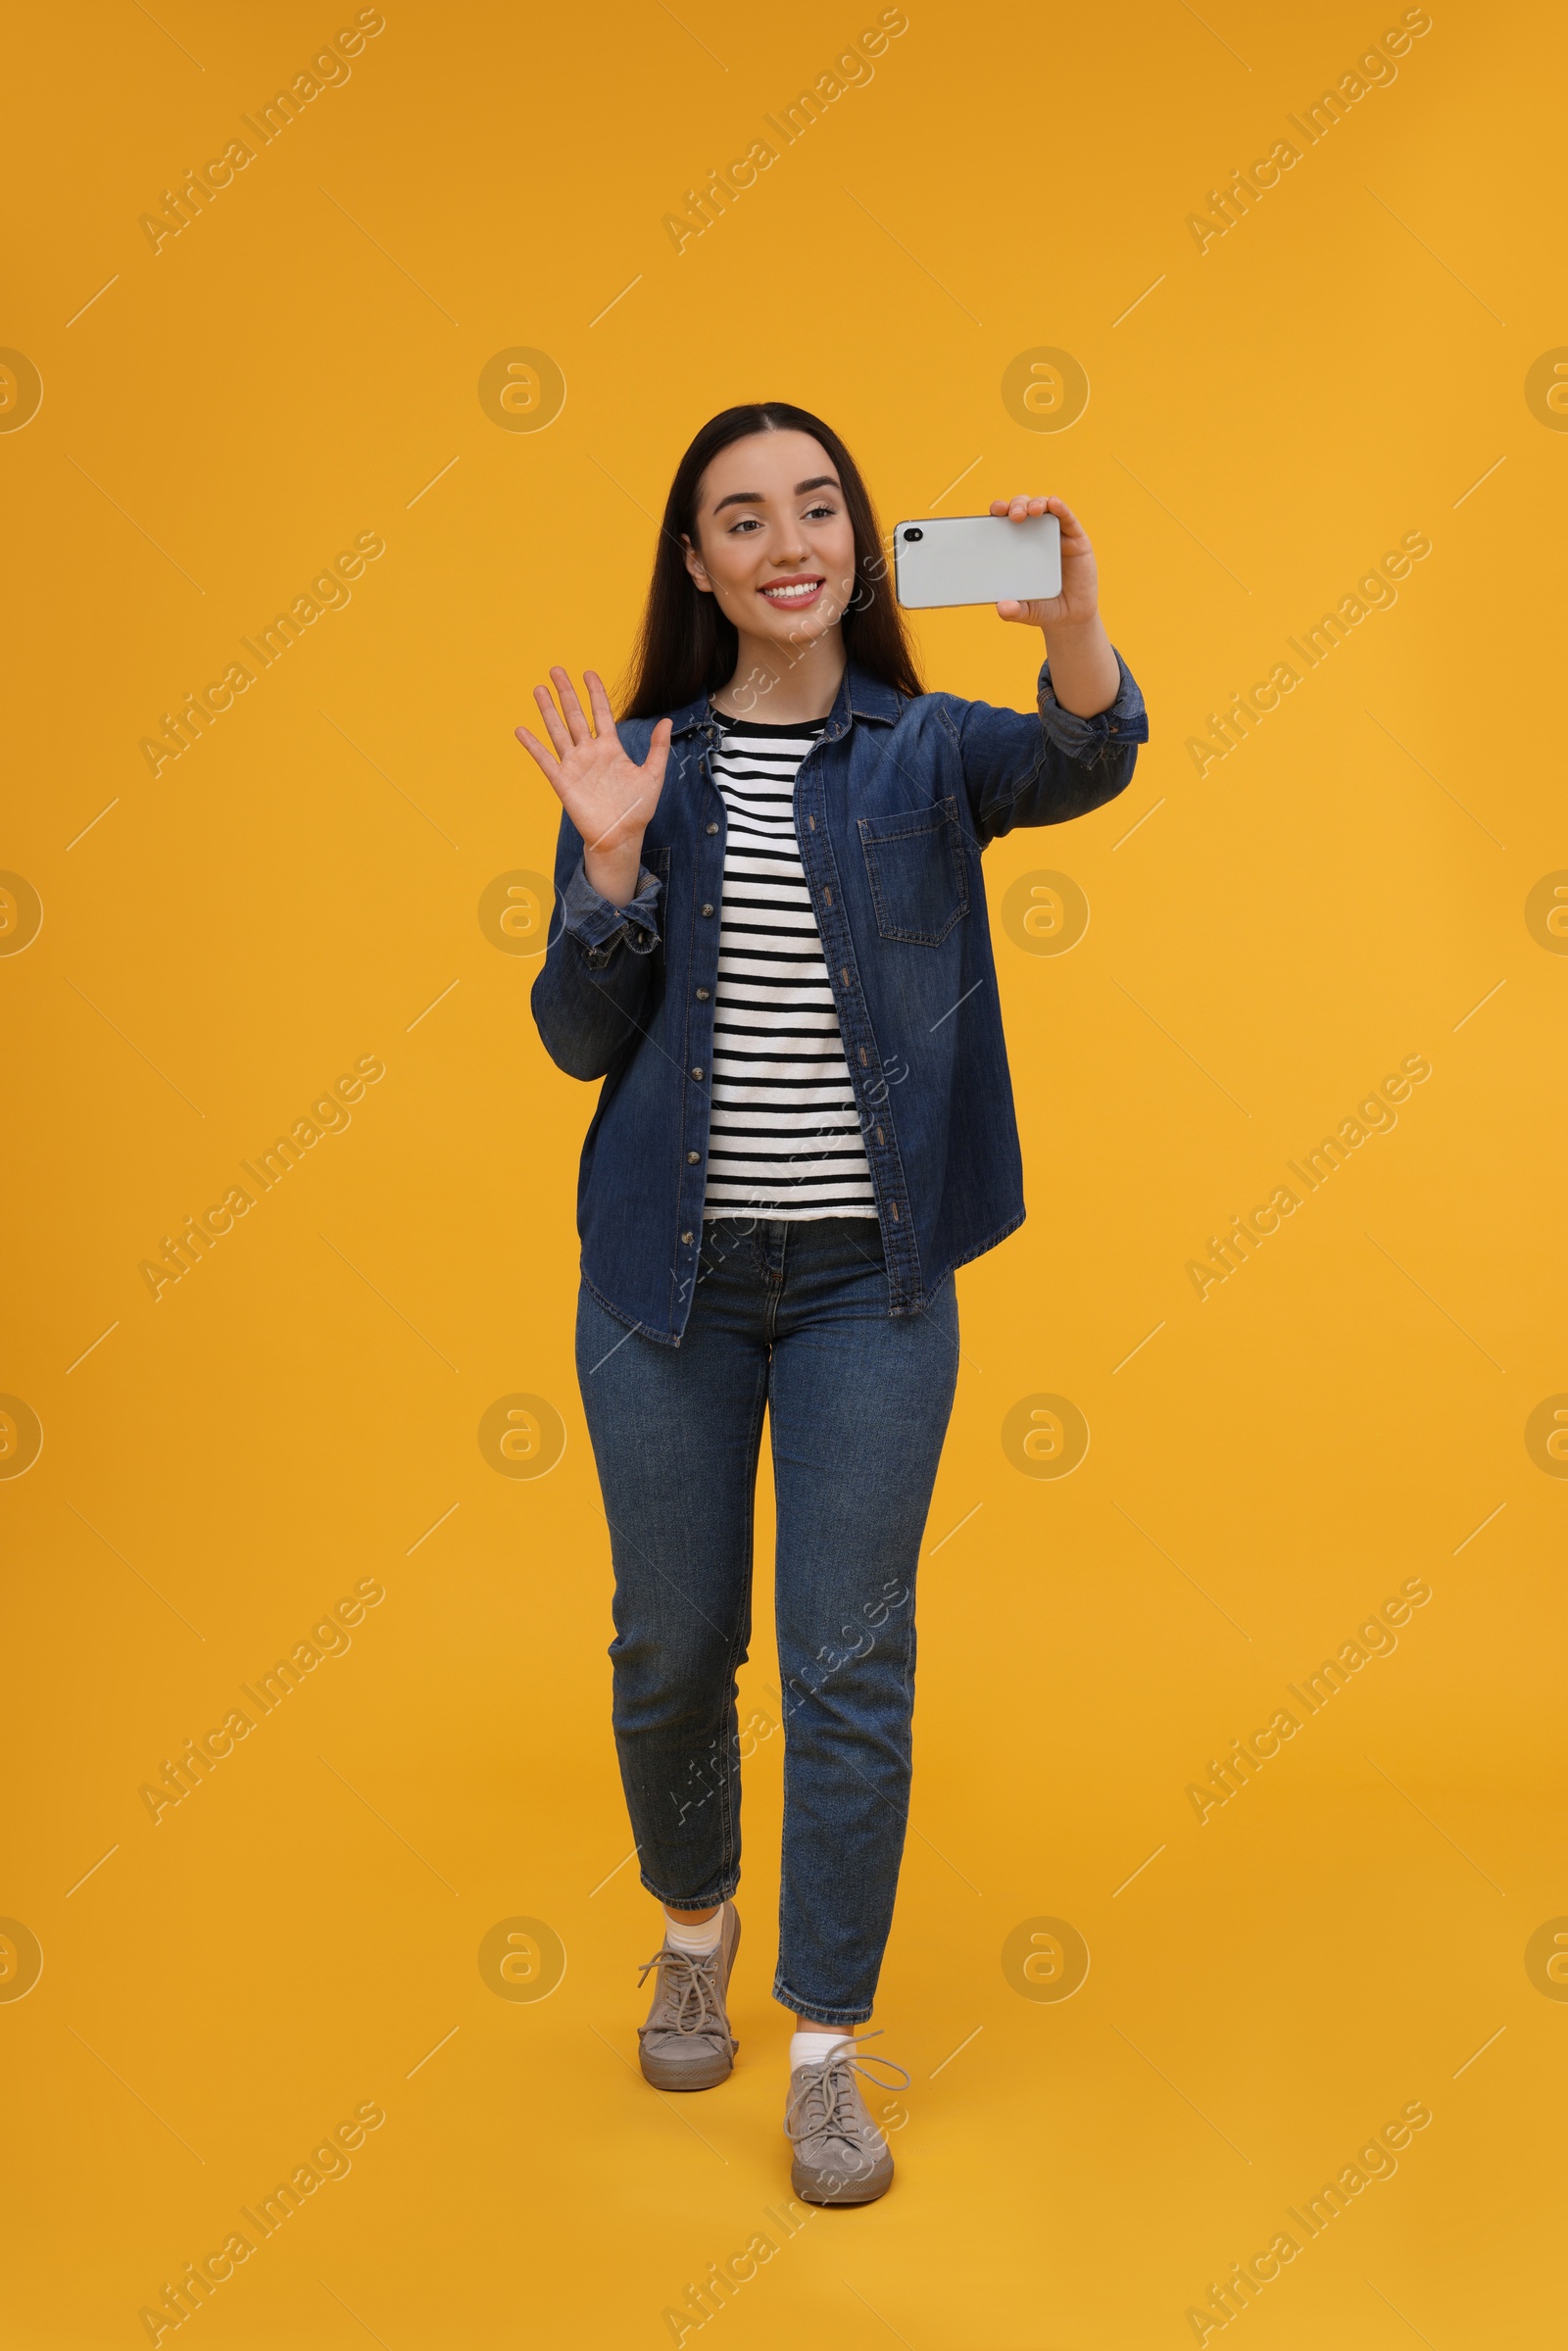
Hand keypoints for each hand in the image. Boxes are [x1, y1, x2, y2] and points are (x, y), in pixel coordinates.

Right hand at [515, 667, 671, 905]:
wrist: (621, 837)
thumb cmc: (637, 810)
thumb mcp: (653, 776)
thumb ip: (658, 748)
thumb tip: (666, 720)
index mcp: (611, 749)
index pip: (601, 713)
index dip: (595, 693)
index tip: (588, 672)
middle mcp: (590, 753)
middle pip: (575, 715)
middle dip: (566, 692)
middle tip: (556, 669)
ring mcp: (575, 765)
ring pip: (558, 731)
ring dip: (548, 710)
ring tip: (539, 689)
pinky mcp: (562, 781)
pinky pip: (545, 759)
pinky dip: (532, 745)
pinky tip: (521, 730)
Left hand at [990, 494, 1099, 631]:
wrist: (1072, 617)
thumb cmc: (1043, 608)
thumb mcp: (1026, 611)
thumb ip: (1013, 611)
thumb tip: (1001, 608)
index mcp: (1016, 546)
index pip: (1004, 522)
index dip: (999, 512)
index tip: (994, 511)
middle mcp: (1035, 535)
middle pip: (1023, 508)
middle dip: (1017, 505)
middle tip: (1013, 515)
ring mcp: (1056, 534)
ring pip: (1044, 508)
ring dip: (1036, 504)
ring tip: (1032, 511)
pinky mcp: (1076, 538)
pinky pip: (1067, 518)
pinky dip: (1060, 508)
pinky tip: (1054, 504)